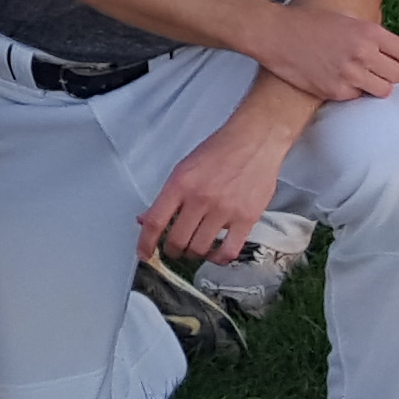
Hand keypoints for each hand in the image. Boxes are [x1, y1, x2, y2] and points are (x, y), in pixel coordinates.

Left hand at [136, 109, 297, 266]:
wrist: (255, 140)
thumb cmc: (220, 151)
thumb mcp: (184, 168)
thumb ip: (166, 196)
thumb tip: (146, 219)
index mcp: (181, 184)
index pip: (155, 221)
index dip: (146, 243)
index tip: (144, 254)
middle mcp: (200, 198)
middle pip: (177, 240)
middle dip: (172, 250)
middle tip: (174, 248)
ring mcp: (224, 210)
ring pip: (200, 249)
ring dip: (194, 254)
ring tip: (195, 248)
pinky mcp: (247, 218)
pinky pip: (228, 251)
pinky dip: (218, 259)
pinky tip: (215, 254)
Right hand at [244, 1, 398, 104]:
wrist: (276, 34)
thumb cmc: (308, 22)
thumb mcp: (345, 19)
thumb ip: (369, 34)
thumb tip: (389, 51)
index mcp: (369, 32)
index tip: (392, 61)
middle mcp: (363, 53)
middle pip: (398, 75)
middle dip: (389, 74)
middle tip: (374, 71)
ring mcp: (350, 74)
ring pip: (383, 90)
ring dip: (374, 86)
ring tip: (359, 78)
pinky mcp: (335, 90)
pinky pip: (357, 97)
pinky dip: (351, 91)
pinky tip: (337, 79)